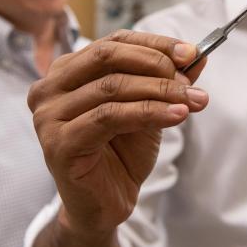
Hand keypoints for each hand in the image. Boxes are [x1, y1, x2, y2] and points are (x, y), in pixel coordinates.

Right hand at [29, 29, 207, 238]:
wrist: (106, 204)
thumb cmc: (121, 153)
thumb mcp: (148, 107)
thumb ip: (166, 80)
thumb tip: (197, 55)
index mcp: (66, 71)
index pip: (114, 42)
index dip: (155, 44)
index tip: (191, 53)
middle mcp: (49, 88)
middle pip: (108, 56)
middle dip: (156, 64)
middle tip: (190, 80)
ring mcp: (48, 116)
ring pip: (112, 87)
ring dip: (160, 91)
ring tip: (194, 100)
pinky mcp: (58, 143)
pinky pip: (109, 117)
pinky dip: (149, 112)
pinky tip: (177, 115)